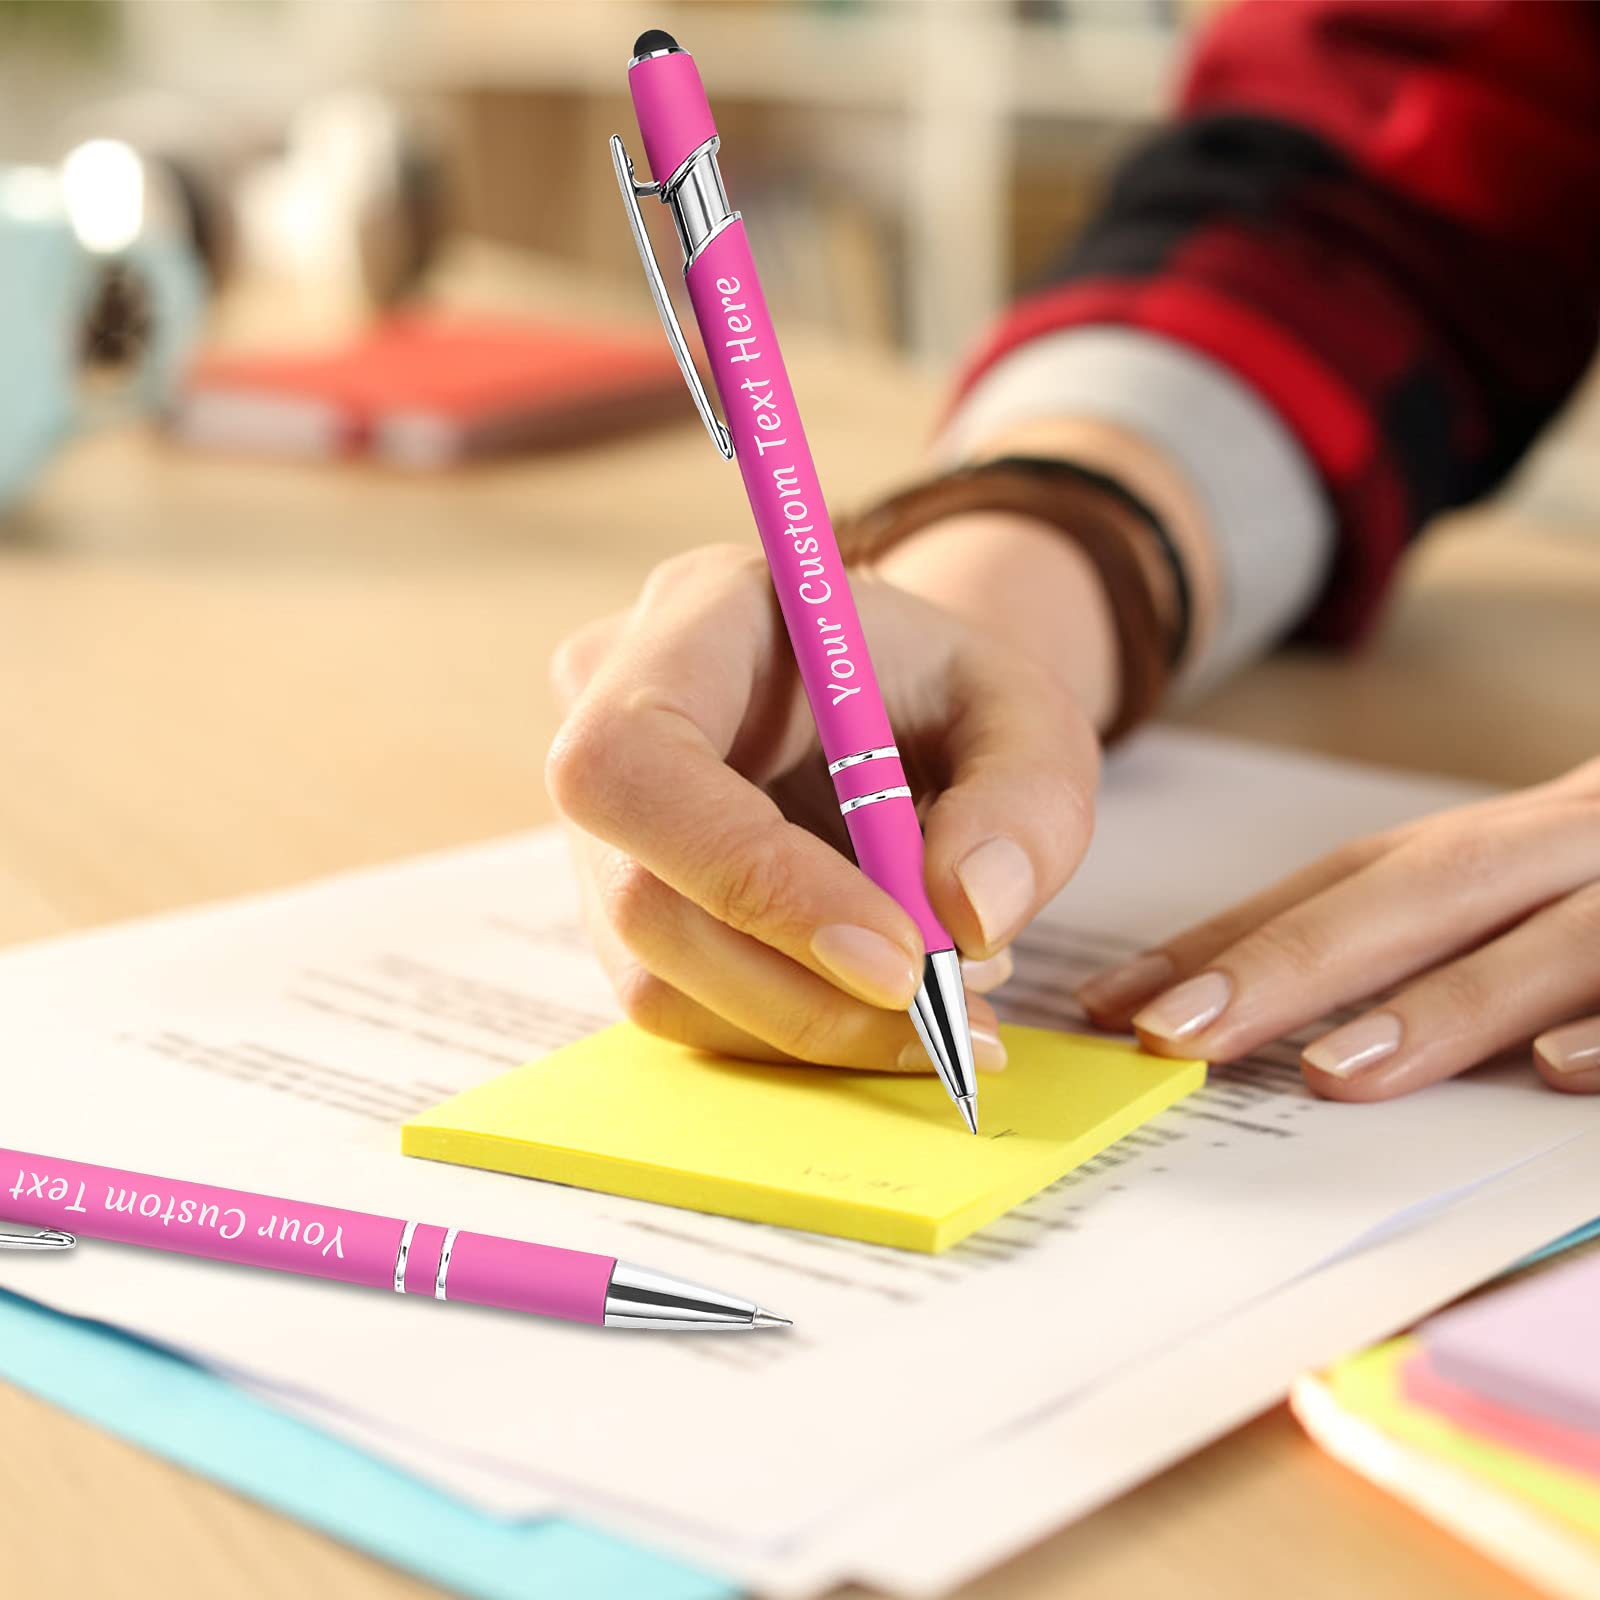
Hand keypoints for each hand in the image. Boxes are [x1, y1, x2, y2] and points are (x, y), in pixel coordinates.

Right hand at [546, 537, 1103, 1072]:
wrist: (895, 707)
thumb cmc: (948, 691)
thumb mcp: (1026, 711)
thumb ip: (1025, 798)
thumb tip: (966, 917)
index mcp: (694, 619)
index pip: (634, 758)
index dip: (750, 873)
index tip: (900, 959)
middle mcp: (608, 719)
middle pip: (641, 899)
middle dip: (803, 989)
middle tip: (948, 1015)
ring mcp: (600, 827)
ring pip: (659, 980)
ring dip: (813, 1023)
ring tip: (946, 998)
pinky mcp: (621, 910)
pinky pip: (686, 1007)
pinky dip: (796, 1032)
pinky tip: (886, 1004)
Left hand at [1076, 760, 1599, 1098]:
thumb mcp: (1526, 887)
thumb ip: (1426, 939)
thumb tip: (1284, 1024)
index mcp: (1506, 844)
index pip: (1343, 884)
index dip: (1229, 936)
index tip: (1116, 1002)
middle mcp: (1573, 848)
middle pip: (1419, 894)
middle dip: (1291, 960)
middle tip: (1174, 1030)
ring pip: (1553, 942)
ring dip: (1442, 1006)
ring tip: (1332, 1068)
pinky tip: (1559, 1078)